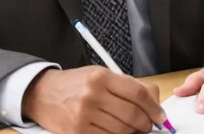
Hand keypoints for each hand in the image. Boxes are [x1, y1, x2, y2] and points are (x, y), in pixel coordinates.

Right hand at [22, 66, 166, 133]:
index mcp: (101, 76)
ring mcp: (84, 115)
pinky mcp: (78, 133)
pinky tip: (117, 132)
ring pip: (122, 131)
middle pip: (132, 114)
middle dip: (146, 123)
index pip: (136, 92)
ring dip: (133, 133)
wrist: (43, 94)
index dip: (153, 106)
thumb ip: (127, 85)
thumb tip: (155, 99)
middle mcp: (92, 94)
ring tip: (133, 128)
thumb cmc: (75, 84)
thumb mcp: (100, 75)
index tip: (160, 115)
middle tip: (149, 125)